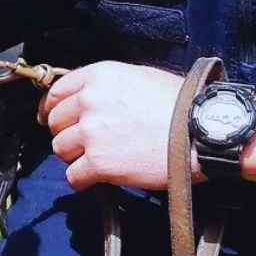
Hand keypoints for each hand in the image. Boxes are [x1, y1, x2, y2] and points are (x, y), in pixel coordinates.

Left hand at [38, 61, 196, 191]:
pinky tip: (95, 178)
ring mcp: (92, 132)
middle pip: (55, 122)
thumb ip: (108, 85)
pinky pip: (72, 175)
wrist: (203, 132)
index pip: (56, 91)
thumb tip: (90, 98)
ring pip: (60, 148)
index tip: (51, 118)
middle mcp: (89, 100)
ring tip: (96, 159)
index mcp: (99, 76)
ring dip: (74, 157)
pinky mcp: (99, 162)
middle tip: (84, 143)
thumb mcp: (141, 77)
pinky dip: (82, 180)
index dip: (51, 108)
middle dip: (66, 133)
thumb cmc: (181, 105)